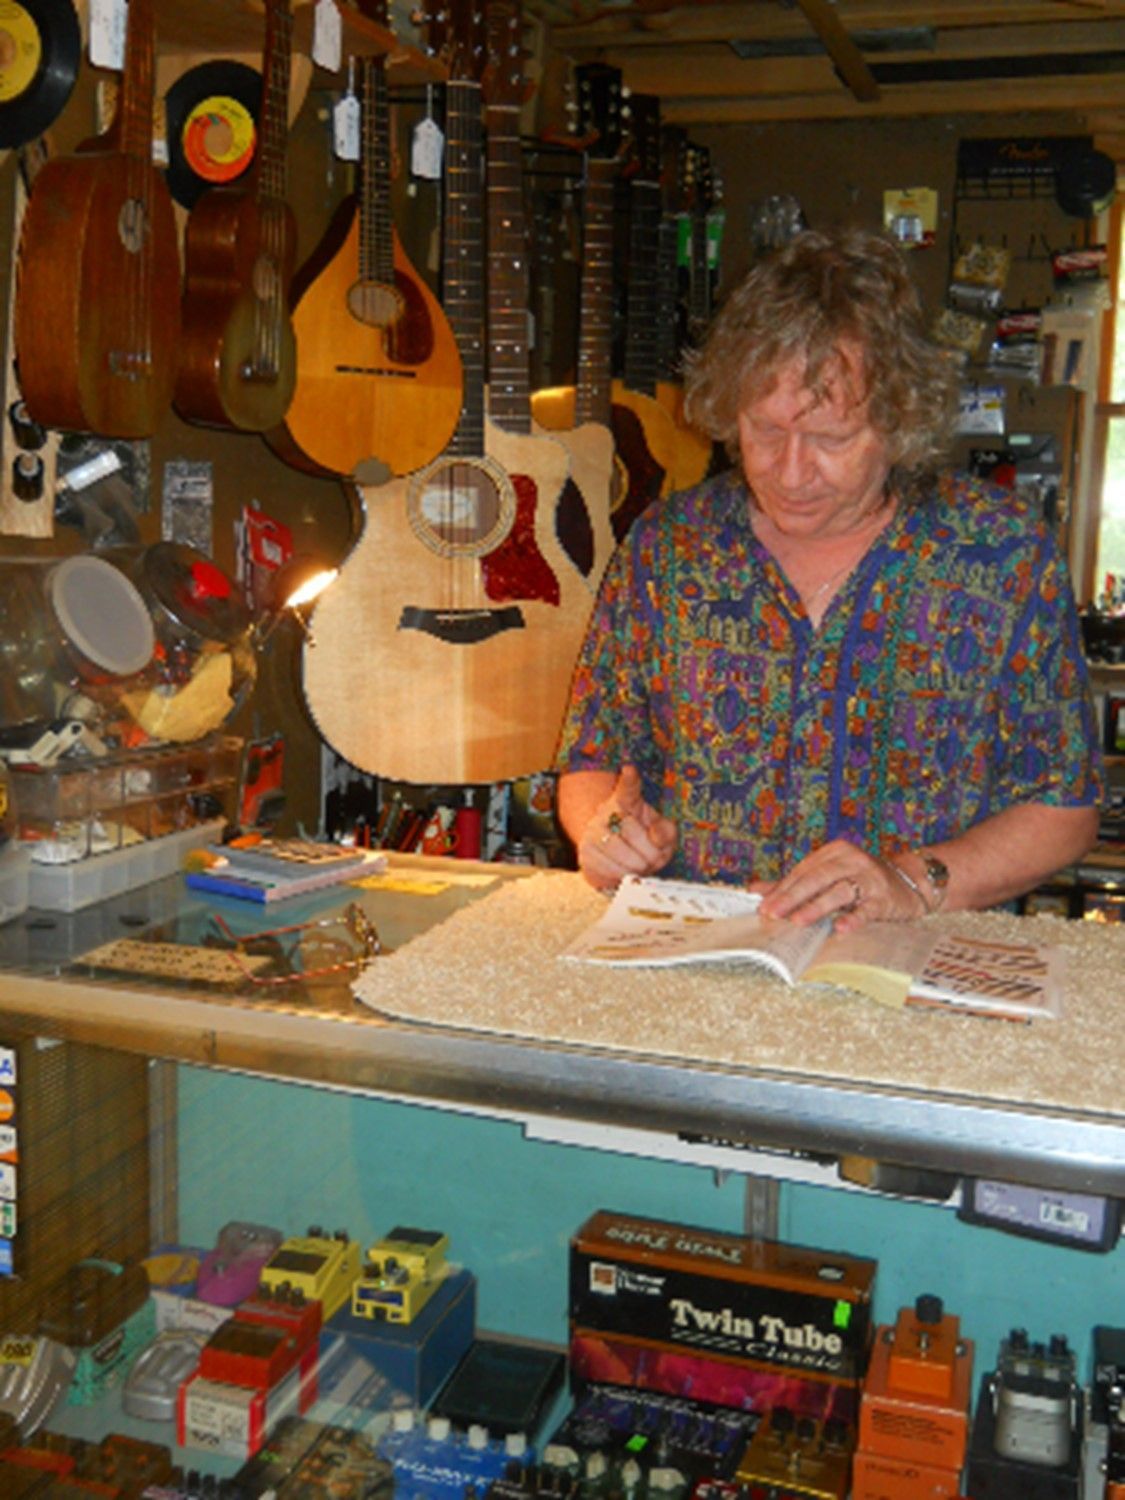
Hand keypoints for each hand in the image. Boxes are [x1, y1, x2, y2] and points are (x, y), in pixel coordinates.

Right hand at [577, 764, 677, 890]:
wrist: (617, 859)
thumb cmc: (644, 843)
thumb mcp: (662, 835)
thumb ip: (666, 833)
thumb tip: (657, 836)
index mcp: (627, 802)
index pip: (628, 789)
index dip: (629, 780)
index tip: (630, 770)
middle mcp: (605, 813)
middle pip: (631, 831)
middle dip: (650, 852)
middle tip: (653, 858)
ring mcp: (592, 832)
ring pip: (621, 854)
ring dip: (639, 866)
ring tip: (641, 865)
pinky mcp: (586, 853)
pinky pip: (610, 869)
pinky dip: (624, 876)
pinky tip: (626, 871)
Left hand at [756, 839, 926, 928]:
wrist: (910, 882)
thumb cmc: (862, 880)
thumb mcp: (830, 875)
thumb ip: (795, 883)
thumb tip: (755, 889)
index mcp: (834, 852)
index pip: (802, 871)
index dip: (782, 889)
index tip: (763, 905)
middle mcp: (851, 860)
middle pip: (816, 878)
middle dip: (792, 897)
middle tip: (772, 912)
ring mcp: (869, 878)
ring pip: (838, 891)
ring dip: (816, 907)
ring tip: (797, 921)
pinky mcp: (884, 898)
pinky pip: (866, 910)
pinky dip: (853, 919)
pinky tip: (840, 929)